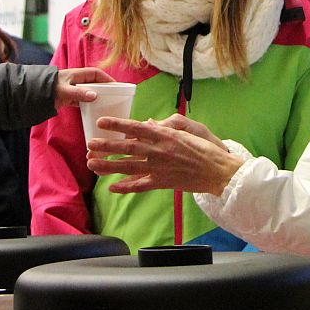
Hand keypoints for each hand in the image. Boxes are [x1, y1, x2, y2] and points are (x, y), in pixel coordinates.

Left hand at [53, 67, 114, 111]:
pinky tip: (92, 110)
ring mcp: (72, 89)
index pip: (95, 73)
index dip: (106, 78)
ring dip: (96, 97)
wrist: (31, 95)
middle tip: (114, 96)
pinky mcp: (67, 98)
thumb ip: (79, 93)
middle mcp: (75, 81)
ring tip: (106, 104)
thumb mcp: (64, 91)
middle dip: (104, 88)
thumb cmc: (48, 89)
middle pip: (94, 83)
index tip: (116, 86)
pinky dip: (87, 104)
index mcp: (76, 74)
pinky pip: (82, 100)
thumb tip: (95, 96)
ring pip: (88, 92)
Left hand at [84, 114, 246, 195]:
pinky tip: (112, 188)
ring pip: (129, 167)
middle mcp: (159, 151)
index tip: (102, 122)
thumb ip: (167, 126)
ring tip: (92, 164)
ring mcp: (160, 168)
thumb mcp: (188, 130)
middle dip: (107, 146)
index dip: (118, 125)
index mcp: (165, 135)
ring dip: (109, 166)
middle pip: (127, 148)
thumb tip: (149, 124)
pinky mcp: (163, 183)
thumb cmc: (206, 149)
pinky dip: (126, 187)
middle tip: (90, 144)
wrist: (219, 171)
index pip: (136, 128)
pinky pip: (140, 186)